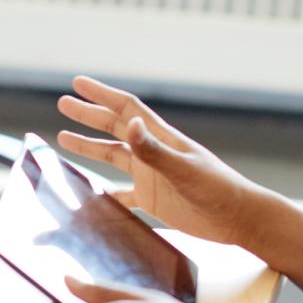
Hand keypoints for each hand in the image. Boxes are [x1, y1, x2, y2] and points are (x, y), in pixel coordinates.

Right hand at [57, 75, 260, 246]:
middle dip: (89, 115)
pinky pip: (121, 194)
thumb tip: (129, 124)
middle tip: (63, 103)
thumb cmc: (217, 189)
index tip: (78, 84)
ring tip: (64, 139)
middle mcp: (153, 153)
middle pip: (114, 127)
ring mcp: (152, 176)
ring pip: (113, 156)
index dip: (101, 95)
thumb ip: (154, 150)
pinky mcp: (153, 200)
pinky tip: (89, 194)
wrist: (239, 218)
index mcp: (161, 139)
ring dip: (90, 147)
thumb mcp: (183, 169)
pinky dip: (104, 193)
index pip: (126, 109)